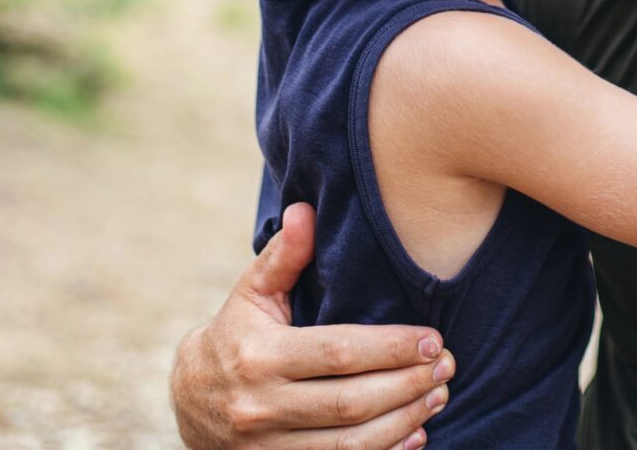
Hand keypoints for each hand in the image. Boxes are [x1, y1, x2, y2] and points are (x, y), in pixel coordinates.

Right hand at [169, 203, 455, 448]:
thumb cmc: (234, 336)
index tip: (433, 339)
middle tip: (447, 366)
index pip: (339, 352)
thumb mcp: (251, 294)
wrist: (189, 402)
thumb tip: (305, 211)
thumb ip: (283, 256)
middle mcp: (260, 406)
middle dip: (407, 385)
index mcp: (259, 356)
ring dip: (403, 421)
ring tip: (439, 396)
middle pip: (351, 403)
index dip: (392, 347)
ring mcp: (267, 447)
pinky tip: (415, 435)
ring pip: (350, 444)